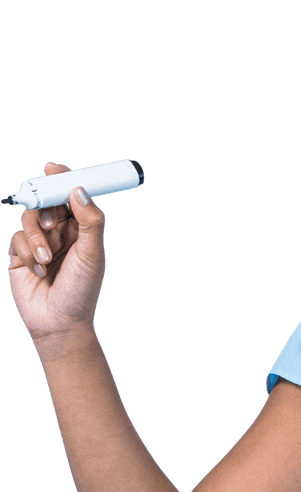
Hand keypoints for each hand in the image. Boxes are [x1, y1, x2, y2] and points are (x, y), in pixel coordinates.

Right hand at [6, 161, 106, 345]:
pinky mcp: (21, 253)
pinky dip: (28, 252)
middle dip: (45, 208)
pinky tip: (38, 270)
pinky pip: (17, 238)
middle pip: (47, 202)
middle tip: (50, 222)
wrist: (58, 322)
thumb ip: (90, 222)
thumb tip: (79, 190)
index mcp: (82, 230)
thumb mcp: (92, 255)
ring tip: (47, 258)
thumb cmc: (81, 291)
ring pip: (29, 218)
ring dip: (37, 237)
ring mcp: (40, 242)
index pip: (71, 196)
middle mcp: (61, 233)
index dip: (63, 180)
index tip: (54, 169)